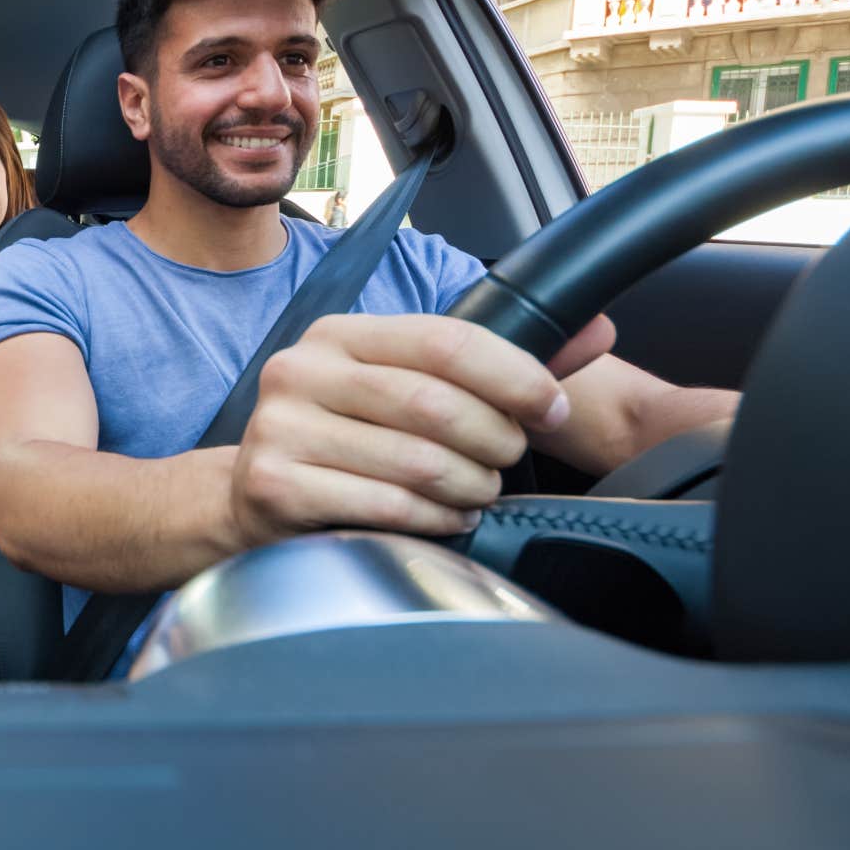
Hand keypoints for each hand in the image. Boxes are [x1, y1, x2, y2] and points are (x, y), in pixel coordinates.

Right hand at [228, 313, 580, 549]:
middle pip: (435, 403)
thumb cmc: (346, 439)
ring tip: (476, 493)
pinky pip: (385, 505)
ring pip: (416, 461)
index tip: (552, 409)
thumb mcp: (405, 387)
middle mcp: (300, 371)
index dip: (514, 376)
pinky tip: (444, 519)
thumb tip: (596, 330)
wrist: (252, 496)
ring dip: (469, 487)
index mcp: (338, 335)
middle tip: (507, 461)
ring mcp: (279, 428)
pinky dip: (433, 519)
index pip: (445, 340)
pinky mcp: (274, 484)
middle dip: (494, 440)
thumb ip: (495, 363)